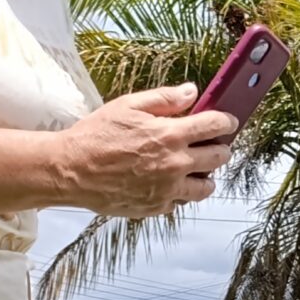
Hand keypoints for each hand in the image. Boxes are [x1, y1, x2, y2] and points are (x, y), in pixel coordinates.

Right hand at [51, 85, 236, 217]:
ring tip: (195, 169)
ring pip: (206, 187)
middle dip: (221, 148)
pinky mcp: (156, 207)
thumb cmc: (96, 135)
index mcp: (170, 134)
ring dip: (206, 176)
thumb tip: (192, 91)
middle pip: (219, 158)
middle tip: (214, 145)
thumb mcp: (128, 106)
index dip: (227, 122)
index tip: (229, 122)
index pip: (215, 126)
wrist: (70, 171)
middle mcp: (175, 163)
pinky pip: (181, 202)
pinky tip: (169, 183)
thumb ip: (164, 98)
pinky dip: (180, 192)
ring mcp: (168, 189)